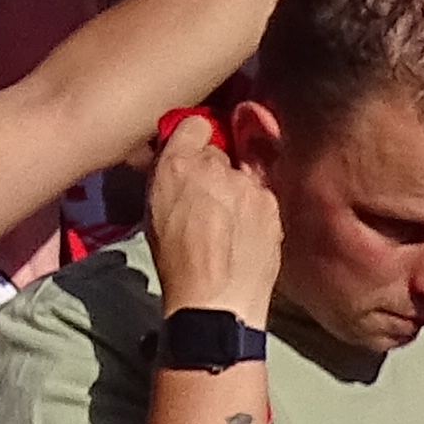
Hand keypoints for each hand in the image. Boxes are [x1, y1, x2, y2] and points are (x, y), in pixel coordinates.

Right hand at [138, 108, 282, 325]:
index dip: (194, 139)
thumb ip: (167, 175)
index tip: (192, 153)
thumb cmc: (177, 262)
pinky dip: (254, 208)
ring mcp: (247, 184)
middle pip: (220, 153)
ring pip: (243, 174)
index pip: (194, 124)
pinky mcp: (271, 204)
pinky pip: (261, 196)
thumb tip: (175, 162)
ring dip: (237, 190)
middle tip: (208, 198)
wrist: (216, 299)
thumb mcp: (152, 210)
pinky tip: (245, 232)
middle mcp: (215, 166)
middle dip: (215, 170)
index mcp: (176, 164)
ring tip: (228, 223)